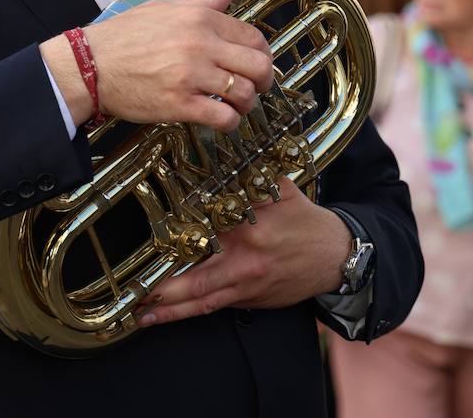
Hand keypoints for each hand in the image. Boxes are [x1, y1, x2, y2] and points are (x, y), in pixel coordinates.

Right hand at [41, 0, 272, 132]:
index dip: (262, 53)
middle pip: (258, 65)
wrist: (90, 65)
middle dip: (264, 80)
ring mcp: (192, 76)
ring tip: (236, 106)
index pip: (253, 36)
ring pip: (245, 93)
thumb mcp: (163, 7)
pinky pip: (223, 117)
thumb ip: (200, 3)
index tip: (257, 63)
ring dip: (246, 104)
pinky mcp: (180, 104)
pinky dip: (230, 122)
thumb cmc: (123, 37)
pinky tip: (223, 120)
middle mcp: (201, 45)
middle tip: (257, 87)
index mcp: (200, 19)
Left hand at [137, 179, 349, 325]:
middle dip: (164, 292)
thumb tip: (221, 156)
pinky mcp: (253, 302)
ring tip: (142, 316)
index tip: (152, 248)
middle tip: (135, 296)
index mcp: (249, 232)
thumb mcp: (280, 190)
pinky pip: (218, 308)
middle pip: (197, 282)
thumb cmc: (305, 222)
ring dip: (171, 312)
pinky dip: (193, 312)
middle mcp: (245, 263)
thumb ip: (249, 177)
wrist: (337, 256)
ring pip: (204, 303)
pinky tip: (171, 315)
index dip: (176, 245)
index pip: (206, 237)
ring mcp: (249, 287)